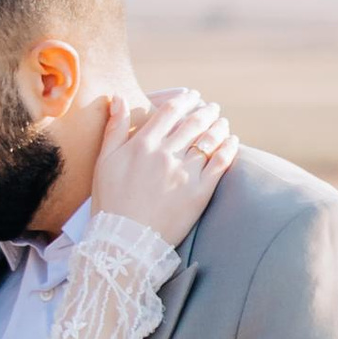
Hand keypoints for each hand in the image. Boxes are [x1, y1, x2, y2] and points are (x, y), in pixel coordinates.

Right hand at [89, 84, 237, 245]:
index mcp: (143, 144)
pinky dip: (229, 148)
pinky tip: (233, 141)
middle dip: (205, 111)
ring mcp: (184, 173)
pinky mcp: (199, 192)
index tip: (192, 96)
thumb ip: (115, 128)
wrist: (124, 242)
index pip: (169, 112)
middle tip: (212, 107)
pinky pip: (221, 163)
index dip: (184, 100)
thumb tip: (119, 97)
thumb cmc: (110, 202)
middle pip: (192, 123)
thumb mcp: (104, 162)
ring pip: (209, 140)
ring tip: (222, 122)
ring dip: (218, 126)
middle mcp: (165, 154)